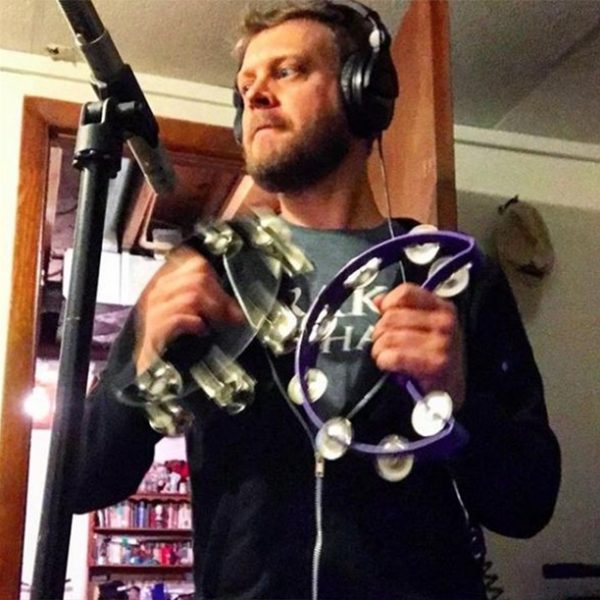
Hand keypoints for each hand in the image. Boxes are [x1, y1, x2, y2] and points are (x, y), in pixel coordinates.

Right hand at [134, 246, 243, 374]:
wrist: (150, 367)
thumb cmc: (171, 340)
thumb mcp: (191, 316)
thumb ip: (211, 306)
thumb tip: (236, 311)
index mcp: (168, 283)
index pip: (194, 262)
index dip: (214, 277)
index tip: (223, 295)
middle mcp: (160, 293)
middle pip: (197, 279)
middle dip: (219, 297)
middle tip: (228, 315)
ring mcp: (155, 310)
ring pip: (191, 295)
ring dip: (212, 310)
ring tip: (217, 323)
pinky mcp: (155, 329)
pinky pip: (179, 317)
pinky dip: (195, 323)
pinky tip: (201, 331)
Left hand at [371, 283, 464, 410]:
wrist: (450, 392)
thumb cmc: (434, 357)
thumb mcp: (425, 328)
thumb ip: (403, 310)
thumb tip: (378, 300)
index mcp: (443, 307)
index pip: (406, 292)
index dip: (387, 303)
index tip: (383, 315)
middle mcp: (445, 322)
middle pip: (391, 316)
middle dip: (379, 333)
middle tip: (383, 345)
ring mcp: (442, 342)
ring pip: (389, 336)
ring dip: (379, 350)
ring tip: (385, 356)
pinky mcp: (435, 364)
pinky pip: (394, 356)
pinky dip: (384, 361)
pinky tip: (388, 365)